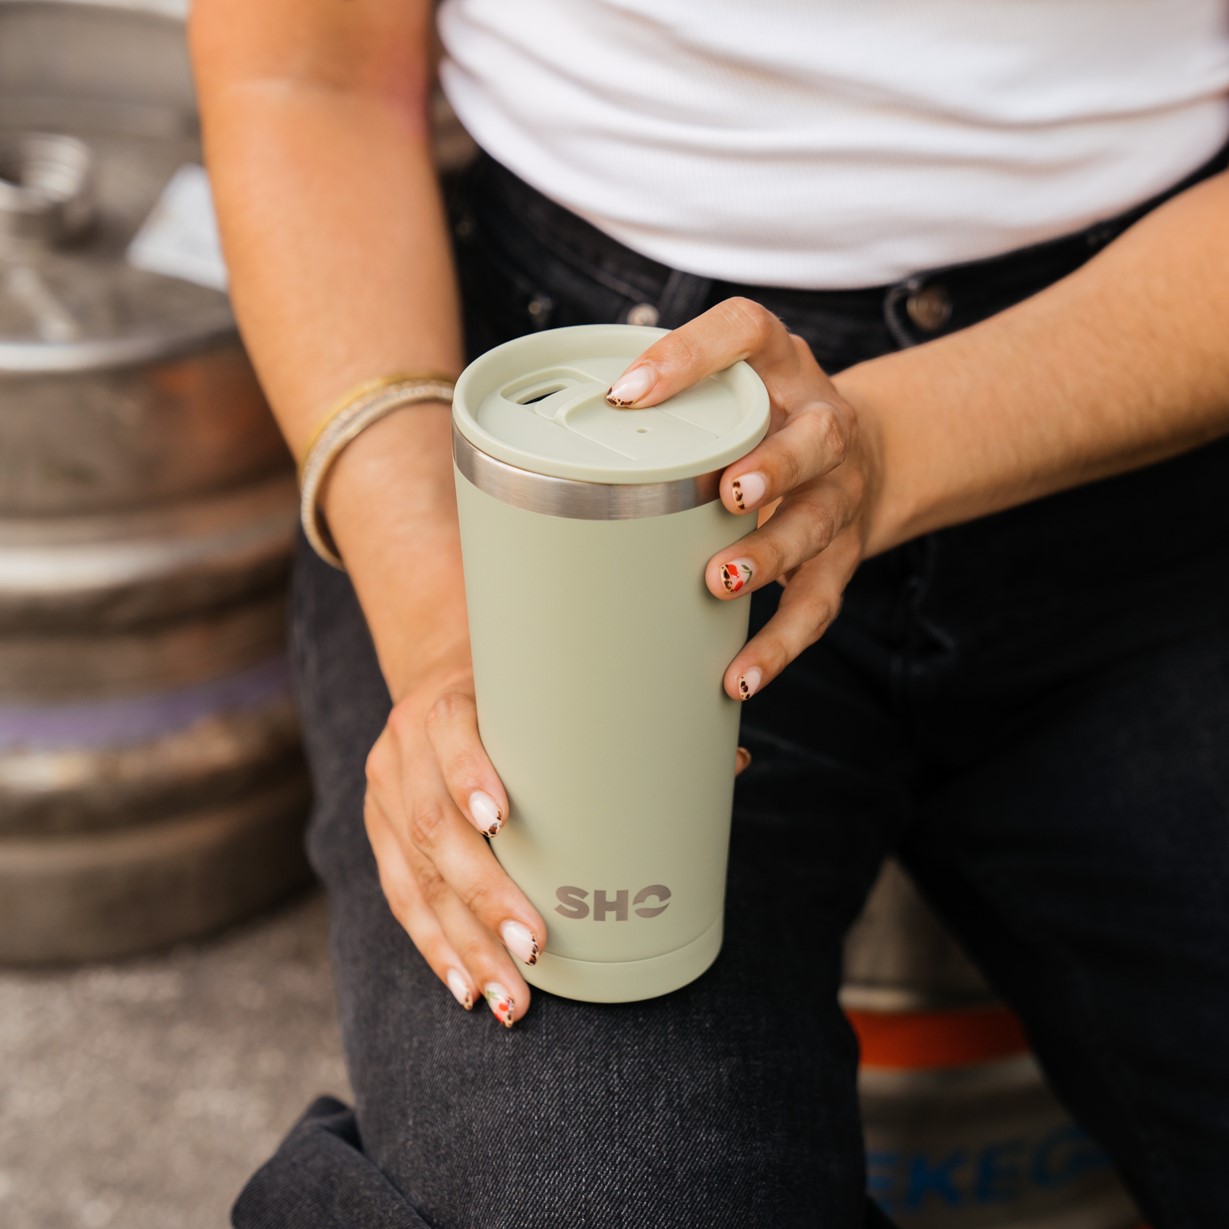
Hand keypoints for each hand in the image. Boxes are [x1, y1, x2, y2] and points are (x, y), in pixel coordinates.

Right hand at [364, 644, 754, 1025]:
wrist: (438, 672)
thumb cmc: (517, 688)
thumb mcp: (550, 683)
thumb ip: (622, 720)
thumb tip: (729, 763)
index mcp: (448, 700)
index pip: (451, 734)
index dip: (469, 776)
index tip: (502, 822)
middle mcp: (405, 747)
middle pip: (435, 827)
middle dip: (484, 897)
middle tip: (535, 947)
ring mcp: (385, 793)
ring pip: (416, 877)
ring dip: (464, 944)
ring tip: (508, 997)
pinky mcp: (378, 830)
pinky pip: (401, 897)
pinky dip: (436, 948)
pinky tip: (466, 988)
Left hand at [606, 298, 883, 700]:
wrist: (865, 459)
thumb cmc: (760, 431)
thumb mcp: (726, 399)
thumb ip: (659, 417)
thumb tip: (526, 471)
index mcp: (778, 370)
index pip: (746, 333)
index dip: (692, 356)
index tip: (627, 392)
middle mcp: (820, 424)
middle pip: (815, 438)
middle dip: (774, 465)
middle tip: (728, 493)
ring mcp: (838, 493)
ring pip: (817, 522)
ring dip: (772, 552)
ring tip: (722, 581)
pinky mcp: (843, 557)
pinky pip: (817, 604)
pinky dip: (779, 643)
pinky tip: (741, 674)